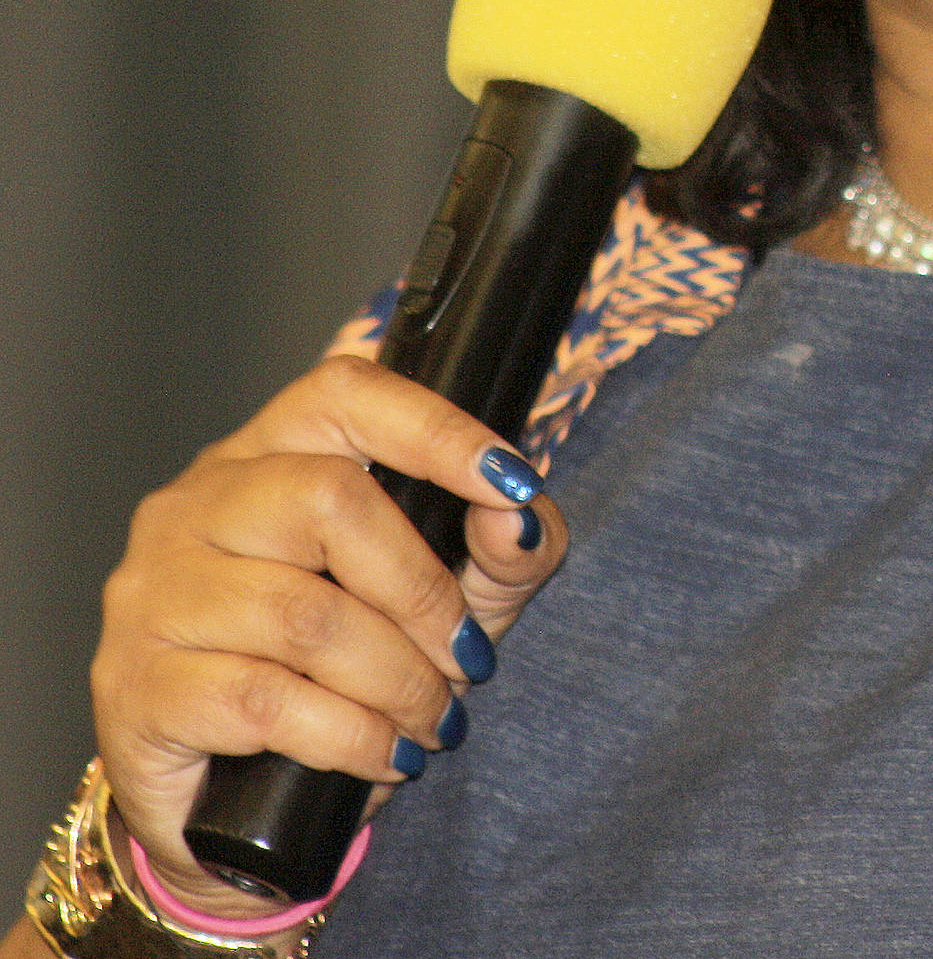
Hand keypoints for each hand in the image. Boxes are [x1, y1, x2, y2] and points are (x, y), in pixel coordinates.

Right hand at [89, 356, 567, 919]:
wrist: (240, 815)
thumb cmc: (353, 669)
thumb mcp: (456, 596)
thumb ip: (506, 546)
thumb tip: (519, 515)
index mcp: (270, 452)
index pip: (345, 393)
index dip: (436, 429)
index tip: (512, 483)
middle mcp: (198, 504)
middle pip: (329, 498)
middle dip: (423, 588)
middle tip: (466, 657)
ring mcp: (157, 593)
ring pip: (302, 614)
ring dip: (397, 678)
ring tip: (436, 719)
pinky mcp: (137, 687)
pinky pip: (263, 701)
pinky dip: (350, 735)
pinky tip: (385, 755)